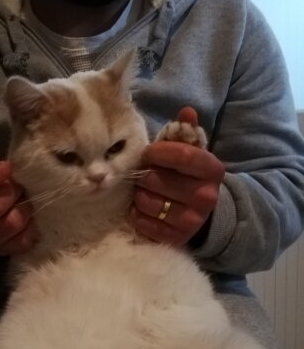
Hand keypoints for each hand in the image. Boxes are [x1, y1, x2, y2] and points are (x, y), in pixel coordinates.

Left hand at [131, 108, 224, 246]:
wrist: (201, 213)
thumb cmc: (189, 176)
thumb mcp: (192, 153)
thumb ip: (186, 132)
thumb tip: (186, 110)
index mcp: (212, 170)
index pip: (182, 155)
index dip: (158, 151)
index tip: (148, 152)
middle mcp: (206, 197)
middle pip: (159, 180)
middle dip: (144, 174)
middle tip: (142, 173)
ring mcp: (192, 220)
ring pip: (148, 201)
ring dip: (139, 194)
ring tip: (142, 191)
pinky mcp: (175, 238)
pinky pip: (143, 221)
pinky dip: (137, 214)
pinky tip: (141, 208)